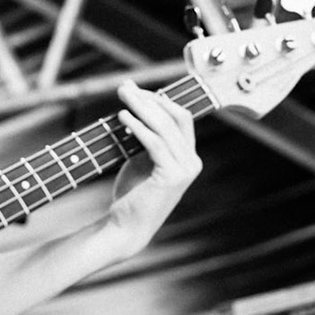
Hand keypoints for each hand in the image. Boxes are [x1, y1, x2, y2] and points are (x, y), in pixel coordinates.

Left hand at [104, 83, 202, 255]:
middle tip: (124, 88)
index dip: (159, 99)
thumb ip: (141, 128)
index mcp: (188, 155)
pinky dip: (138, 127)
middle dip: (149, 99)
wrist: (127, 225)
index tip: (135, 90)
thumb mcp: (138, 154)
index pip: (180, 117)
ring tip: (122, 96)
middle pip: (175, 116)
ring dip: (141, 108)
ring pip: (165, 127)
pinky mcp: (172, 177)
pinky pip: (155, 143)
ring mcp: (185, 170)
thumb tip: (131, 91)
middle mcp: (192, 162)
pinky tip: (123, 117)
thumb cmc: (133, 191)